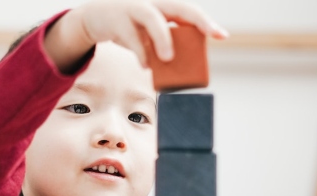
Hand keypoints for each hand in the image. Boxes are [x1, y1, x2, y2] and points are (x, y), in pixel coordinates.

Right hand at [45, 0, 227, 71]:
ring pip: (152, 17)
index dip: (206, 22)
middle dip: (197, 20)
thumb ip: (162, 44)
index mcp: (163, 6)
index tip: (222, 36)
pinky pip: (130, 36)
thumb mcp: (147, 34)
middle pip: (179, 7)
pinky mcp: (116, 20)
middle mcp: (151, 3)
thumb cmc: (129, 27)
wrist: (95, 18)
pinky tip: (146, 66)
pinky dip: (140, 52)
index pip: (189, 11)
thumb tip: (178, 68)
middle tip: (210, 36)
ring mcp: (133, 8)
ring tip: (168, 58)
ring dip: (162, 37)